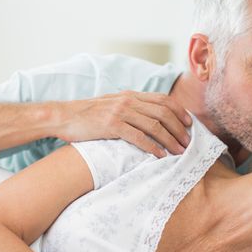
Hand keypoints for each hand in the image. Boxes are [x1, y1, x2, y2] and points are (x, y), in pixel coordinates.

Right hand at [54, 91, 191, 156]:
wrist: (62, 116)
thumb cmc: (88, 114)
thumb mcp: (113, 104)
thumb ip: (132, 107)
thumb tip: (151, 117)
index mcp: (131, 95)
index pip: (163, 99)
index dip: (179, 111)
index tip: (189, 124)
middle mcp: (128, 101)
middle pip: (163, 112)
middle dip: (179, 128)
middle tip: (188, 141)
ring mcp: (120, 112)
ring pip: (155, 125)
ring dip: (170, 139)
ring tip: (179, 151)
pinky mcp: (111, 126)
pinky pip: (138, 137)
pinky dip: (152, 147)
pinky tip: (160, 156)